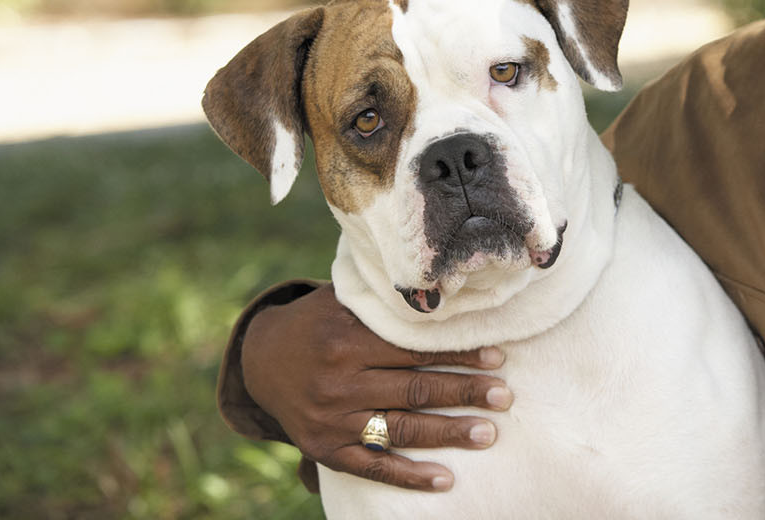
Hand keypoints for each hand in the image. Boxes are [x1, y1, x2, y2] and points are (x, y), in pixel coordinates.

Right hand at [241, 283, 511, 491]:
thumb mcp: (343, 300)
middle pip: (414, 391)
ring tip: (487, 433)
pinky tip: (444, 480)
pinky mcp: (325, 450)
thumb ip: (383, 298)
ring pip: (400, 431)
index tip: (497, 357)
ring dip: (448, 434)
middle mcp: (339, 383)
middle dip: (464, 394)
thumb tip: (442, 284)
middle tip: (504, 397)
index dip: (458, 355)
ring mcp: (332, 421)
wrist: (260, 360)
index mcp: (347, 341)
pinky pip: (372, 468)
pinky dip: (409, 476)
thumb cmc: (318, 322)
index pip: (415, 350)